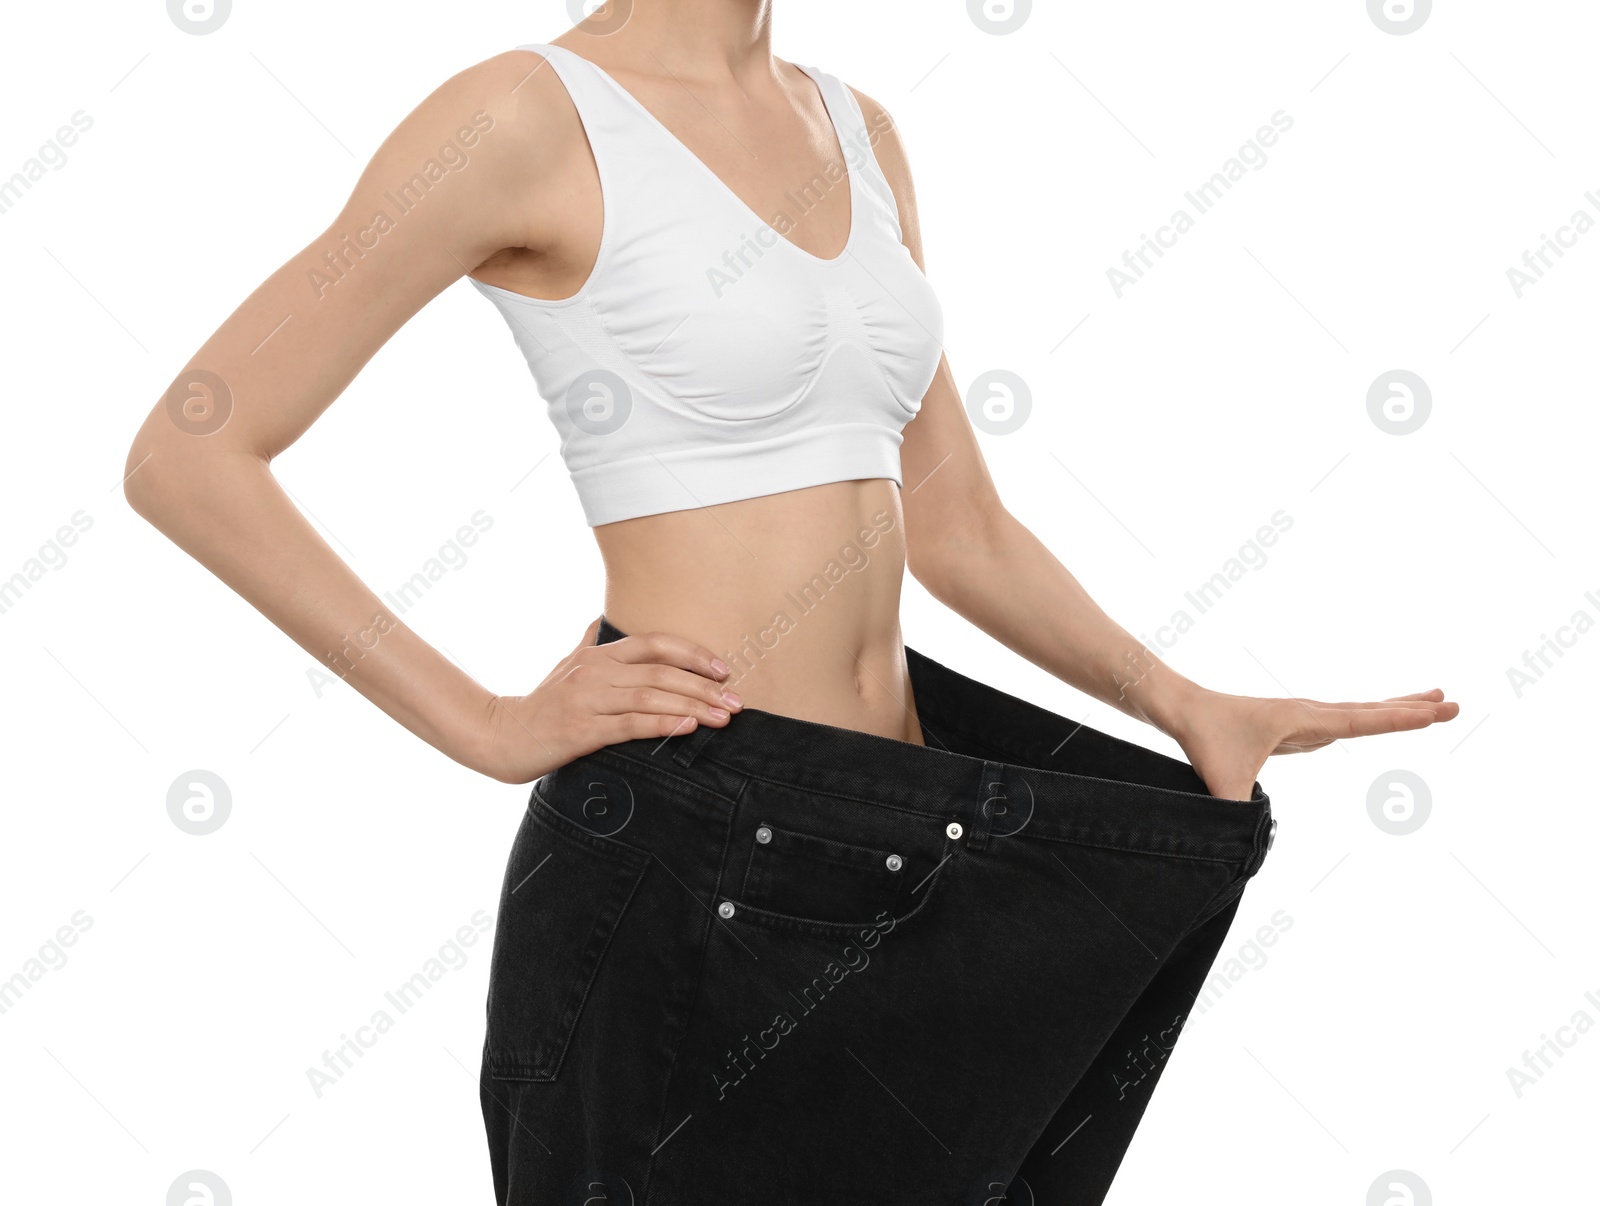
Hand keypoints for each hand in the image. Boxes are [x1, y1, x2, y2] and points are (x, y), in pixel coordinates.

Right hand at [473, 617, 742, 783]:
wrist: (500, 735)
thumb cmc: (542, 703)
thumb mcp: (567, 665)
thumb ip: (590, 643)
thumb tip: (602, 620)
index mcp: (599, 655)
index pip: (655, 643)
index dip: (693, 653)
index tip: (723, 670)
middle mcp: (595, 672)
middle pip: (661, 672)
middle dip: (705, 686)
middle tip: (737, 701)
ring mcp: (587, 700)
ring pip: (651, 698)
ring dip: (693, 706)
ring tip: (724, 718)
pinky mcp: (580, 730)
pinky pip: (629, 725)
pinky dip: (662, 725)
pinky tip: (688, 727)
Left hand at [1166, 686, 1458, 801]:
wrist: (1183, 709)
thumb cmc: (1204, 741)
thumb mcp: (1222, 782)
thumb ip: (1239, 813)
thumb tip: (1248, 846)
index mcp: (1302, 720)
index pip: (1361, 721)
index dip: (1400, 719)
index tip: (1437, 711)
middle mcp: (1309, 714)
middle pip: (1371, 710)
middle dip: (1412, 708)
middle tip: (1454, 703)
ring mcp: (1304, 719)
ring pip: (1359, 713)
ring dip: (1394, 707)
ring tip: (1429, 701)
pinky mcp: (1295, 727)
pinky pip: (1342, 722)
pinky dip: (1366, 718)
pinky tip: (1374, 717)